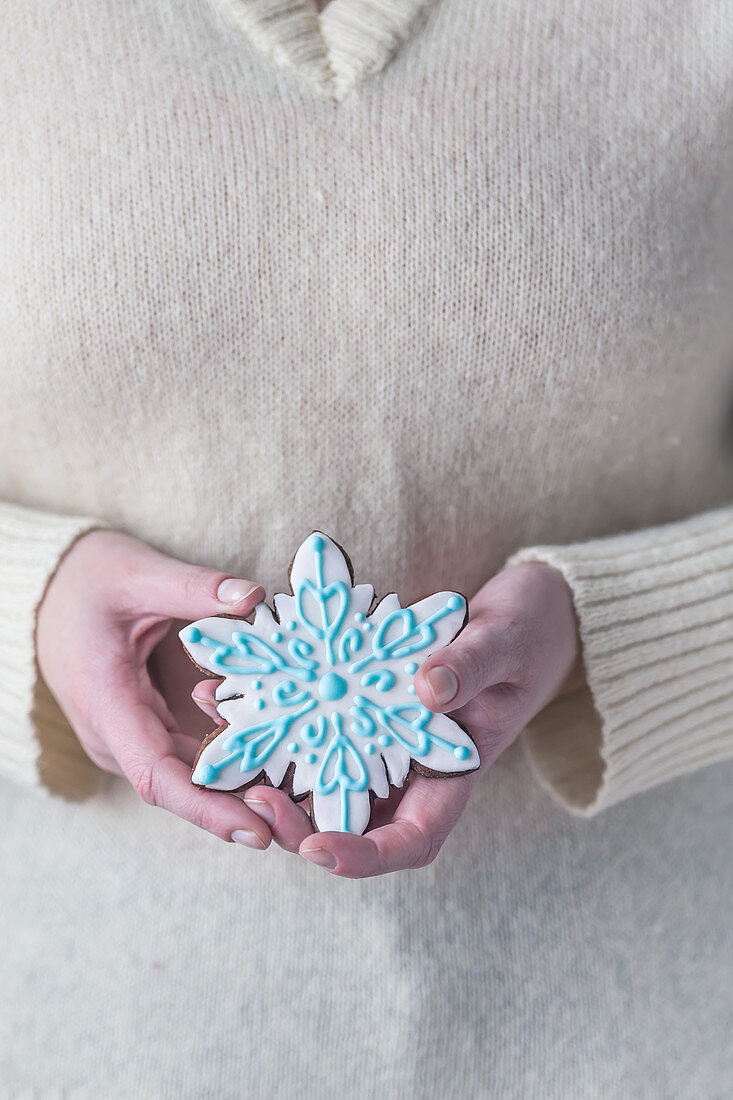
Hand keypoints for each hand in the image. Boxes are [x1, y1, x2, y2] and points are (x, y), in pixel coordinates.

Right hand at [36, 529, 272, 848]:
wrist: (47, 592)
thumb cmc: (87, 580)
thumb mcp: (138, 572)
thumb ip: (195, 587)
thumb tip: (254, 597)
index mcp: (105, 702)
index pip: (155, 774)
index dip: (205, 807)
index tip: (255, 829)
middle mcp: (112, 734)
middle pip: (177, 787)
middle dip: (237, 804)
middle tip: (301, 814)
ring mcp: (125, 737)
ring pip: (185, 776)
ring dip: (237, 781)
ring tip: (300, 788)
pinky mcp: (141, 730)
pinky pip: (186, 757)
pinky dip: (227, 756)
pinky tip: (274, 751)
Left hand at [192, 561, 584, 876]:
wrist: (533, 609)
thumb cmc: (532, 630)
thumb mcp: (507, 640)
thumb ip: (471, 665)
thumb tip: (427, 691)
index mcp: (457, 770)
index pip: (412, 840)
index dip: (363, 856)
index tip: (318, 847)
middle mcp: (417, 765)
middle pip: (353, 820)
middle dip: (298, 822)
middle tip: (252, 796)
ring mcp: (390, 737)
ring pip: (325, 773)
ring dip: (273, 767)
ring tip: (222, 731)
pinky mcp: (369, 704)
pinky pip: (320, 720)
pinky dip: (280, 713)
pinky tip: (238, 687)